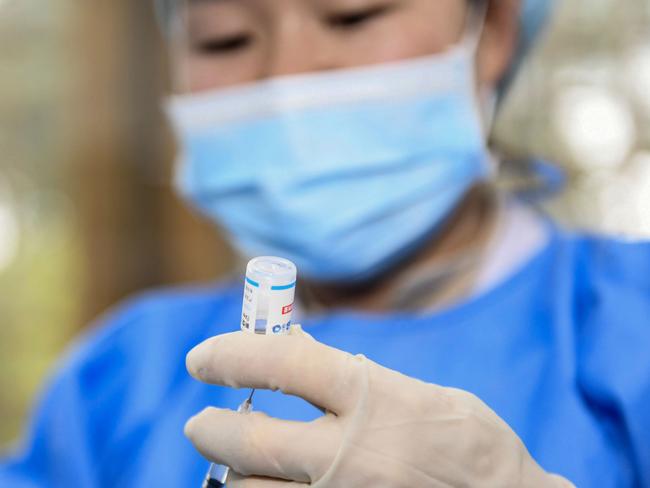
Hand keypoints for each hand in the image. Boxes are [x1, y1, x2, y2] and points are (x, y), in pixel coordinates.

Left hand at [185, 328, 572, 486]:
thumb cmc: (465, 440)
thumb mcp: (417, 391)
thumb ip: (355, 376)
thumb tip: (294, 348)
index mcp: (370, 398)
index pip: (282, 363)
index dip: (232, 354)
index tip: (202, 359)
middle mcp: (349, 454)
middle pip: (250, 441)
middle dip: (211, 428)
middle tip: (200, 422)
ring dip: (237, 474)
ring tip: (240, 462)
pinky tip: (274, 486)